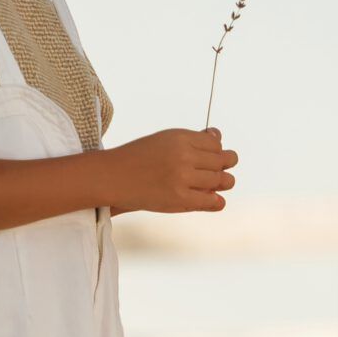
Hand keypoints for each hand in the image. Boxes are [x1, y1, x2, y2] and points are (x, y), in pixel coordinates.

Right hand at [104, 128, 236, 214]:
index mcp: (181, 138)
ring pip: (220, 180)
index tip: (213, 157)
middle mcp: (184, 156)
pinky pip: (212, 201)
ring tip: (217, 184)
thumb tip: (218, 135)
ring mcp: (182, 178)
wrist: (113, 176)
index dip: (218, 151)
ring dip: (223, 183)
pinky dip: (216, 201)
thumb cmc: (139, 157)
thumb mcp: (165, 140)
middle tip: (219, 171)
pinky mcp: (180, 199)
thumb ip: (193, 139)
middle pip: (221, 161)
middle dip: (224, 166)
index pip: (216, 143)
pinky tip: (212, 200)